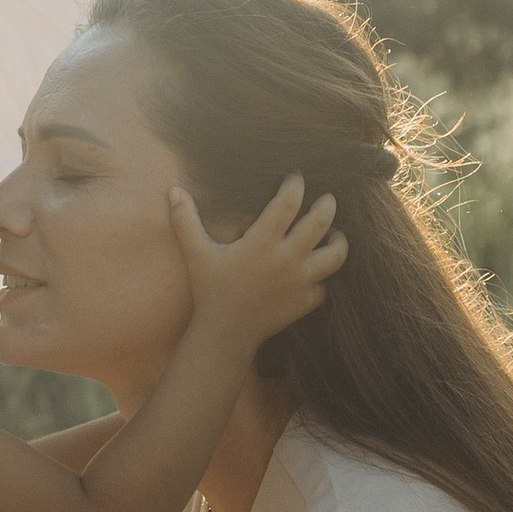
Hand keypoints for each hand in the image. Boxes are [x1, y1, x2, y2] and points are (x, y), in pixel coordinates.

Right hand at [168, 171, 346, 351]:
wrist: (226, 334)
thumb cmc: (211, 291)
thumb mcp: (197, 254)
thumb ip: (185, 220)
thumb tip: (173, 190)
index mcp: (262, 242)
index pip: (289, 202)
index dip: (296, 184)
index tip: (296, 177)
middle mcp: (287, 259)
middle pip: (321, 221)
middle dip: (328, 204)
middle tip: (327, 198)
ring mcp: (301, 281)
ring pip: (336, 254)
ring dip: (339, 241)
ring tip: (335, 233)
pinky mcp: (306, 301)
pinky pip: (325, 284)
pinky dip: (323, 276)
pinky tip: (315, 270)